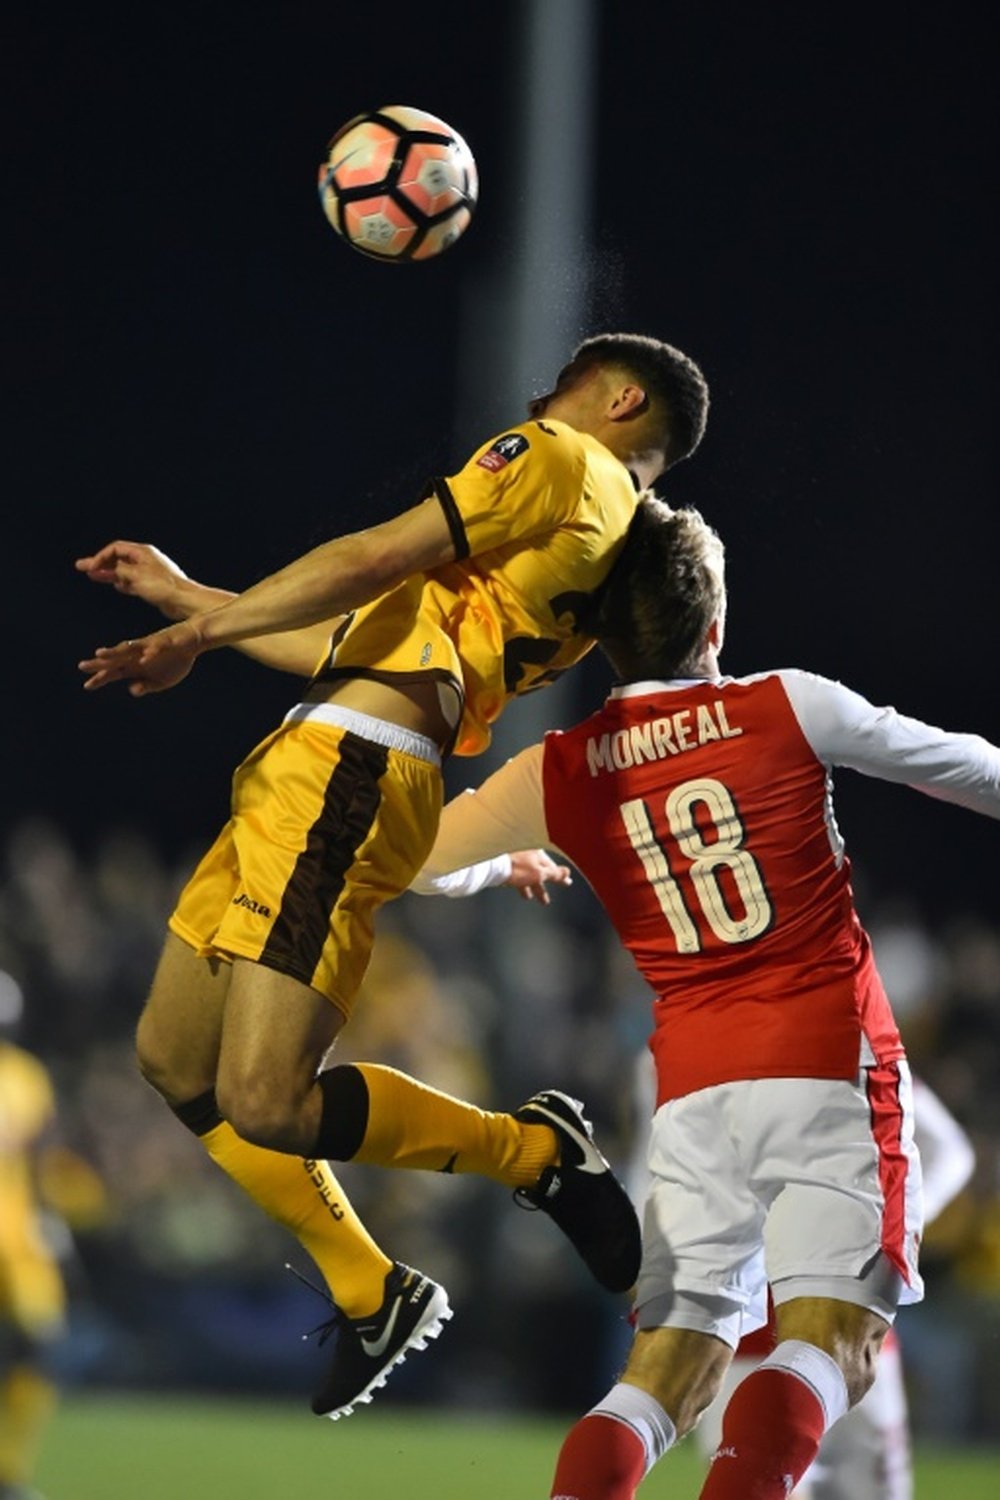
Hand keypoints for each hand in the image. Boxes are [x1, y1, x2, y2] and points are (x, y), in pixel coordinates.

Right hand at [75, 540, 188, 616]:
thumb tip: (104, 568)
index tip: (89, 568)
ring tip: (94, 576)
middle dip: (100, 563)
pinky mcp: (153, 585)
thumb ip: (118, 570)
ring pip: (124, 570)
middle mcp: (146, 560)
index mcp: (143, 552)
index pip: (115, 548)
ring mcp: (150, 572)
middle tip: (82, 568)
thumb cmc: (164, 587)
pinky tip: (116, 586)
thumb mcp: (136, 576)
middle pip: (118, 558)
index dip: (100, 557)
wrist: (185, 602)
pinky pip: (133, 581)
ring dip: (109, 573)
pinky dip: (123, 583)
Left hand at [78, 618, 203, 695]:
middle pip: (116, 659)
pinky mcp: (164, 641)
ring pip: (129, 648)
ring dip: (115, 651)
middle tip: (81, 666)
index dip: (101, 678)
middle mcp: (138, 654)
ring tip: (101, 654)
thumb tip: (132, 690)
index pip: (114, 672)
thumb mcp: (162, 681)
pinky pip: (156, 647)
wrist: (193, 639)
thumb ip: (146, 686)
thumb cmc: (176, 659)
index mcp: (137, 665)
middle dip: (99, 663)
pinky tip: (144, 658)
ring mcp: (149, 646)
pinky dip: (150, 652)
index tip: (87, 686)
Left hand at [505, 850, 572, 904]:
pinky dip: (527, 888)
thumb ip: (555, 874)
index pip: (554, 867)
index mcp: (539, 856)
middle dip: (549, 885)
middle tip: (558, 893)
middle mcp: (531, 858)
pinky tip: (527, 895)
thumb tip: (567, 873)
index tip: (567, 882)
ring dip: (538, 890)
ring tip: (543, 901)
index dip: (561, 876)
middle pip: (544, 873)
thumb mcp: (540, 874)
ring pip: (533, 878)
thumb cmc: (518, 870)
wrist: (496, 870)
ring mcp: (521, 863)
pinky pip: (523, 880)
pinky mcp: (512, 870)